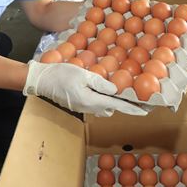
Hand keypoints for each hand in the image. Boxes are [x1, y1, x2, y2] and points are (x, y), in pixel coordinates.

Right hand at [24, 61, 146, 116]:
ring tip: (122, 93)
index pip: (117, 106)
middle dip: (124, 105)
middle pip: (112, 108)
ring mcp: (82, 107)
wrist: (41, 80)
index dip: (132, 108)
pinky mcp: (77, 104)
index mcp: (92, 101)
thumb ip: (100, 83)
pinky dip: (103, 99)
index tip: (145, 111)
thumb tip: (115, 90)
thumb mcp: (83, 75)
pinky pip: (95, 104)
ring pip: (103, 107)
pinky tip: (104, 90)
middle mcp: (89, 108)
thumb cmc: (61, 75)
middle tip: (136, 98)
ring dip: (113, 102)